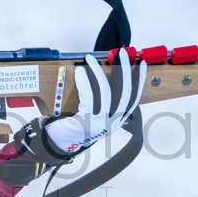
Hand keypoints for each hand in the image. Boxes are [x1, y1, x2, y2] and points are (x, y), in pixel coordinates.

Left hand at [19, 50, 145, 159]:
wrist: (55, 142)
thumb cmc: (72, 125)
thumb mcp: (92, 113)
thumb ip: (102, 100)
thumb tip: (106, 71)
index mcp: (116, 122)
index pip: (133, 99)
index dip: (139, 81)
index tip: (142, 64)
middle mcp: (112, 124)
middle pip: (124, 94)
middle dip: (125, 70)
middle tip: (121, 53)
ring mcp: (100, 125)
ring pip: (106, 92)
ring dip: (99, 71)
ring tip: (90, 58)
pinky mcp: (86, 123)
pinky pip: (89, 96)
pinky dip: (85, 81)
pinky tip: (80, 72)